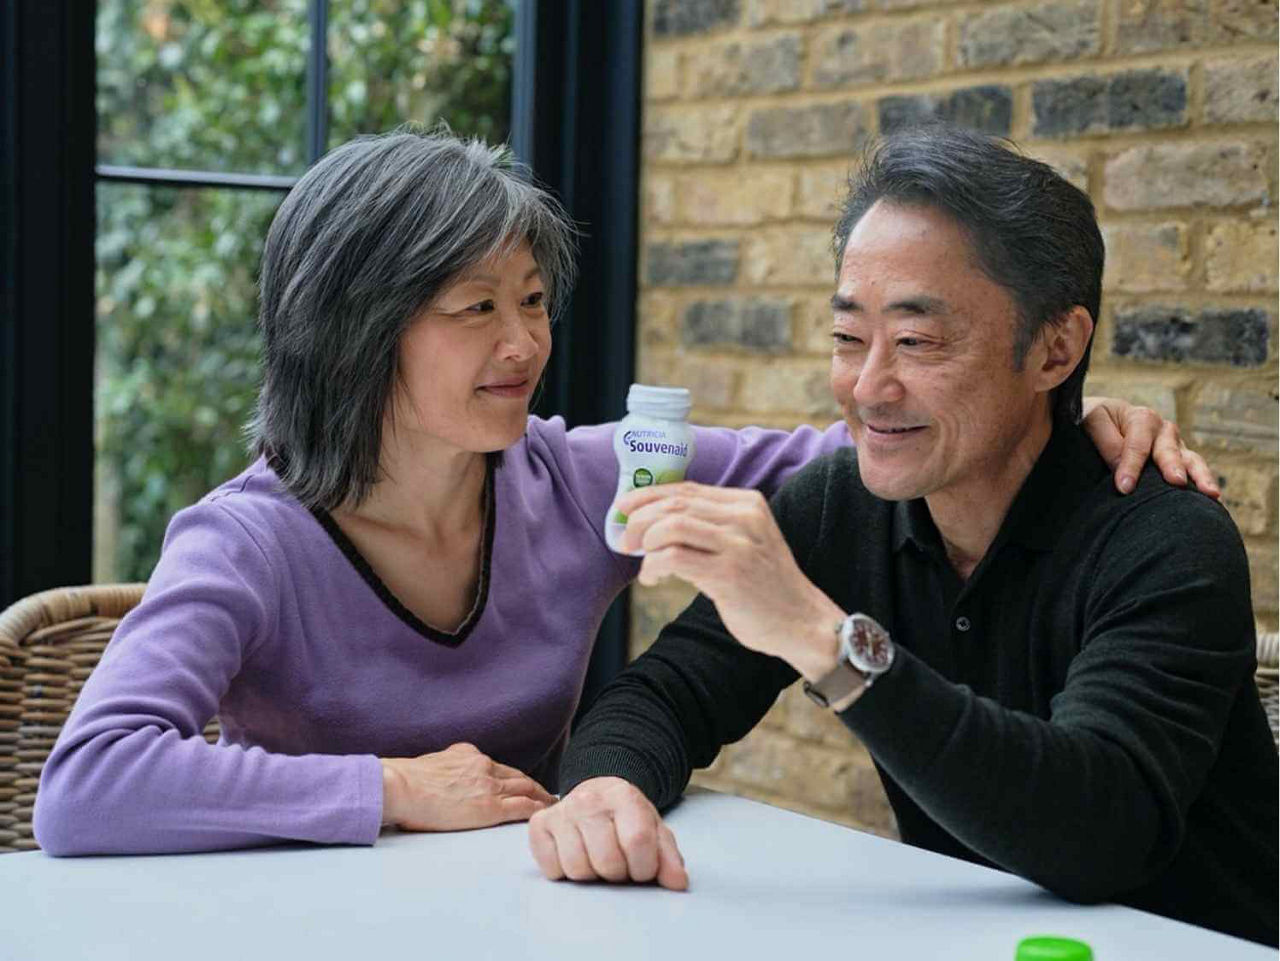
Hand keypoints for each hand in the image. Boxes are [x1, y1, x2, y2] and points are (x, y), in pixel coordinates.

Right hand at [380, 742, 556, 830]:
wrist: (400, 786)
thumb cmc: (404, 781)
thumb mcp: (431, 764)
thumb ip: (446, 768)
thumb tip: (445, 777)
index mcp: (468, 755)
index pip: (499, 767)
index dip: (513, 777)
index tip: (522, 784)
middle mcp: (483, 766)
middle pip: (518, 776)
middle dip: (534, 786)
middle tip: (547, 795)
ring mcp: (489, 786)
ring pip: (526, 789)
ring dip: (542, 797)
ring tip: (553, 805)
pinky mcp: (490, 807)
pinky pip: (522, 807)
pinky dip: (537, 809)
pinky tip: (546, 814)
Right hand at [528, 777, 688, 889]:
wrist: (596, 794)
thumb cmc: (627, 819)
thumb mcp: (654, 831)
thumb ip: (668, 857)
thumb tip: (677, 882)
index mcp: (624, 797)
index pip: (637, 841)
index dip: (644, 867)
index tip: (643, 867)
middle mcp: (589, 799)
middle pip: (607, 861)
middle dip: (618, 873)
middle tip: (618, 863)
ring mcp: (562, 811)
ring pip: (578, 869)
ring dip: (591, 874)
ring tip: (596, 859)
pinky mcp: (539, 825)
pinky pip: (551, 868)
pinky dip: (564, 872)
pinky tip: (574, 855)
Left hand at [616, 483, 844, 680]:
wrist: (802, 621)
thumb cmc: (765, 585)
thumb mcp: (746, 541)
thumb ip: (712, 525)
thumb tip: (655, 519)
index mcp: (747, 503)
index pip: (686, 489)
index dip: (648, 496)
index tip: (624, 508)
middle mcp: (744, 518)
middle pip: (674, 504)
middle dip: (640, 520)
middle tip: (626, 541)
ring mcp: (738, 545)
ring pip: (671, 527)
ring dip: (646, 544)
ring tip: (644, 563)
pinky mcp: (729, 574)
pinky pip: (674, 558)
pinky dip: (653, 567)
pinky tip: (654, 579)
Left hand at [1081, 396, 1217, 497]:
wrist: (1100, 420)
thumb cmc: (1093, 420)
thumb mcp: (1091, 420)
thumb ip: (1105, 440)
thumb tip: (1119, 464)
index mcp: (1142, 418)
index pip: (1137, 445)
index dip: (1131, 466)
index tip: (1124, 488)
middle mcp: (1164, 431)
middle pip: (1169, 451)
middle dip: (1172, 466)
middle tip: (1176, 481)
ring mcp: (1176, 447)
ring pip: (1191, 461)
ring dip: (1200, 476)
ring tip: (1210, 493)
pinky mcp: (1180, 462)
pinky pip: (1194, 473)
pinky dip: (1203, 486)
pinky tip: (1214, 503)